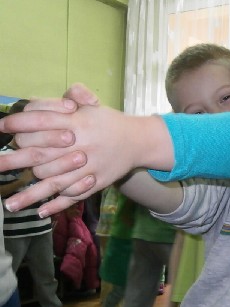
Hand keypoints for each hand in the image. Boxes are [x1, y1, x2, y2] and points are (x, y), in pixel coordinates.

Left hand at [0, 104, 142, 215]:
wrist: (138, 141)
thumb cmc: (107, 122)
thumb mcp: (90, 104)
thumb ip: (74, 94)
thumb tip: (57, 99)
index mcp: (76, 122)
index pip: (41, 121)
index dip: (18, 124)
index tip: (0, 128)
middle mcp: (80, 145)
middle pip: (40, 155)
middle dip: (13, 162)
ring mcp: (88, 166)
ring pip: (54, 182)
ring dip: (30, 194)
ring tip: (9, 204)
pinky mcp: (96, 182)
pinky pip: (74, 195)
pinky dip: (57, 205)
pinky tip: (41, 211)